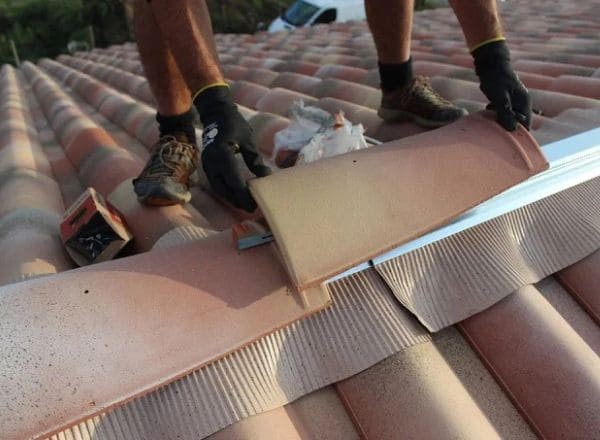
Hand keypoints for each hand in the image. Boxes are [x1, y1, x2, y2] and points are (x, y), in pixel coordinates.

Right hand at [196, 86, 270, 211]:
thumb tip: (265, 176)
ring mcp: (207, 165)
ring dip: (231, 198)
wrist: (215, 113)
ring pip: (219, 189)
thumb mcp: (248, 141)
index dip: (244, 195)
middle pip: (225, 189)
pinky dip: (226, 191)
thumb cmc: (234, 124)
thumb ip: (255, 160)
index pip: (234, 181)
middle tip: (252, 209)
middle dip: (238, 200)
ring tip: (245, 204)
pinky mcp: (207, 166)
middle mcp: (212, 163)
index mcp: (222, 155)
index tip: (255, 204)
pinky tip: (236, 195)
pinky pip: (216, 183)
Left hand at [472, 40, 531, 130]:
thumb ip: (506, 112)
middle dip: (506, 125)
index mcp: (524, 102)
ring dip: (500, 119)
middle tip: (494, 121)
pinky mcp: (505, 100)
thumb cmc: (495, 79)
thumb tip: (512, 129)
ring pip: (509, 118)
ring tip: (491, 112)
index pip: (526, 124)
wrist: (489, 65)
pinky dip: (496, 113)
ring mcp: (514, 101)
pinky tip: (488, 108)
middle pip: (517, 122)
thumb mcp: (500, 96)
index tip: (503, 133)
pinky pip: (502, 112)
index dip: (516, 131)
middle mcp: (521, 103)